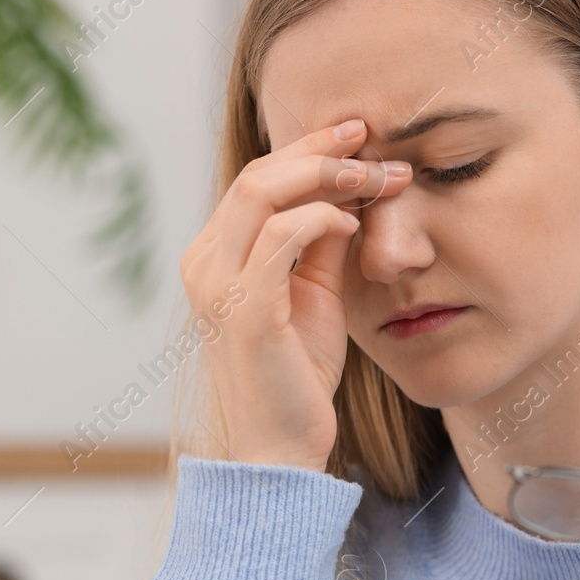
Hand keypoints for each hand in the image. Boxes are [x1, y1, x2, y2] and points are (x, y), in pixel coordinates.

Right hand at [178, 118, 409, 469]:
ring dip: (326, 175)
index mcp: (214, 255)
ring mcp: (217, 285)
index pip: (256, 180)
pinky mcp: (244, 309)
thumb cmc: (297, 374)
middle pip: (256, 174)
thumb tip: (352, 193)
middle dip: (318, 148)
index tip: (359, 134)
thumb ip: (323, 244)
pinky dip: (321, 218)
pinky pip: (280, 237)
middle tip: (371, 135)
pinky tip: (355, 223)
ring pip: (261, 192)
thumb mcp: (315, 294)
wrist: (281, 446)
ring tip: (375, 175)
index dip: (307, 150)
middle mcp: (203, 262)